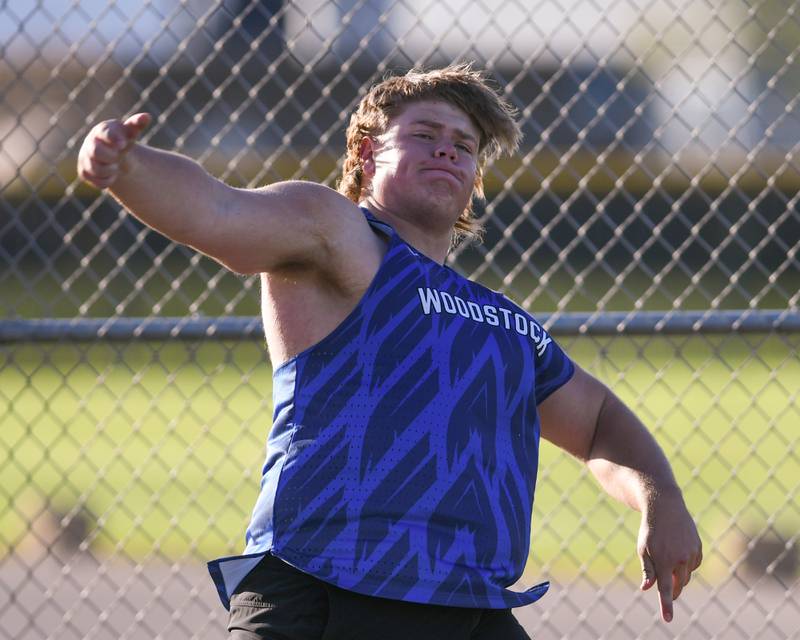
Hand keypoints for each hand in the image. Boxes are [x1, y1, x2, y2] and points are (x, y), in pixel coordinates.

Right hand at [77, 113, 150, 188]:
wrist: (114, 155)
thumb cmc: (123, 139)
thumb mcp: (131, 131)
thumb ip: (137, 124)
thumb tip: (146, 117)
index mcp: (102, 130)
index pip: (104, 133)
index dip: (113, 139)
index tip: (122, 144)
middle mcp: (90, 143)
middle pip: (96, 152)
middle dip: (112, 156)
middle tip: (119, 155)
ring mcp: (85, 158)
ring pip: (97, 169)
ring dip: (111, 169)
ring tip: (115, 164)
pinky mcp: (85, 173)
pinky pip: (98, 182)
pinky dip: (109, 180)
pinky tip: (112, 173)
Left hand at [637, 489, 701, 622]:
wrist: (665, 507)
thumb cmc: (650, 530)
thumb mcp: (643, 549)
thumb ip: (648, 570)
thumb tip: (647, 588)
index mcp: (664, 560)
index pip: (666, 589)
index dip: (666, 605)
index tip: (668, 619)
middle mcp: (680, 559)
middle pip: (678, 585)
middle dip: (673, 591)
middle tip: (667, 592)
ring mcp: (691, 553)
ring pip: (686, 576)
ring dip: (678, 576)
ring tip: (668, 563)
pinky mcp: (698, 548)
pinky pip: (693, 565)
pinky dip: (686, 565)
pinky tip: (678, 554)